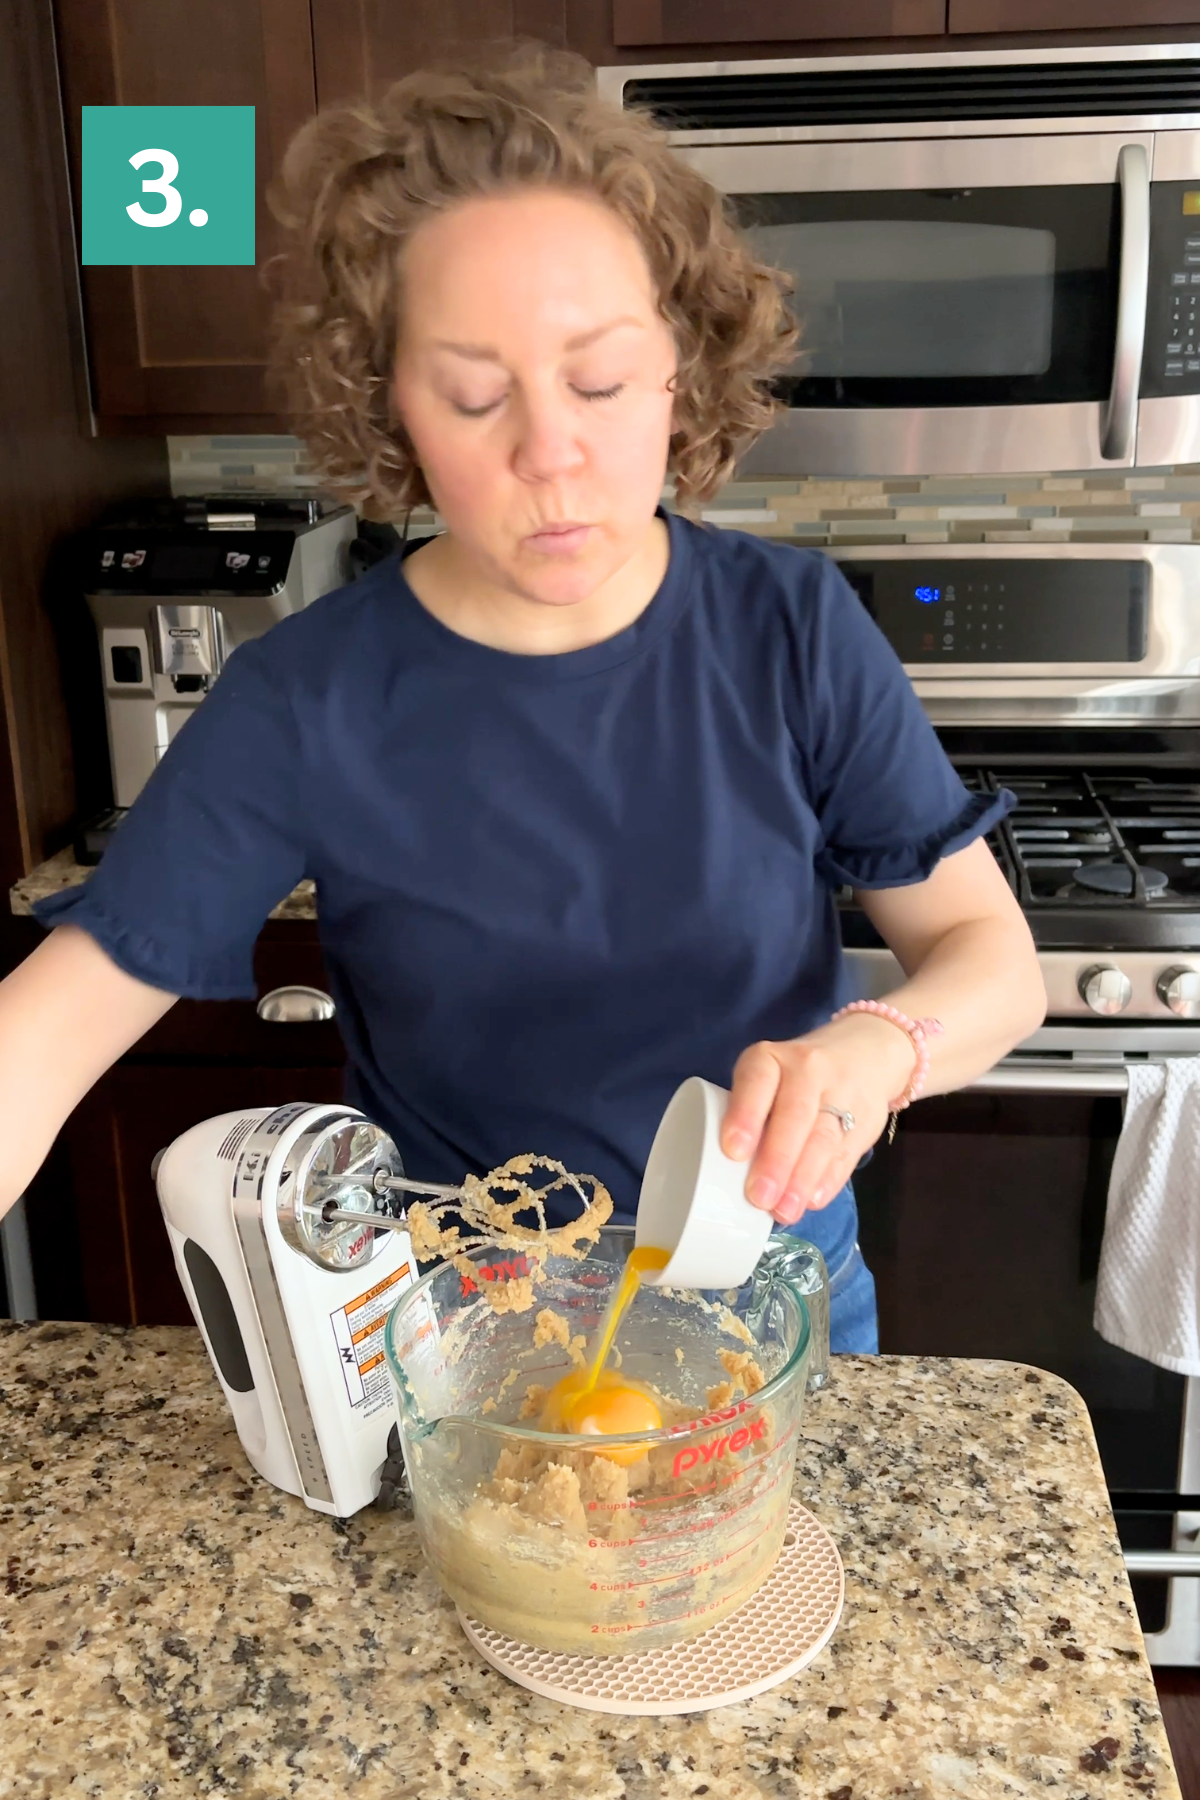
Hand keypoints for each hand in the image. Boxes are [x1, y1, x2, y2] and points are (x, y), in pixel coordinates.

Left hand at [720, 1013, 918, 1224]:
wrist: (864, 1052)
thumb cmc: (794, 1076)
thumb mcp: (768, 1077)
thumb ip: (753, 1113)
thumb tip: (733, 1172)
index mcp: (771, 1059)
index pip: (757, 1082)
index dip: (745, 1115)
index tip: (734, 1151)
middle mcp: (808, 1070)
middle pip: (794, 1116)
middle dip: (777, 1160)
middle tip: (760, 1197)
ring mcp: (841, 1094)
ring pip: (823, 1138)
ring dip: (802, 1178)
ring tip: (785, 1210)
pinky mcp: (866, 1120)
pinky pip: (846, 1153)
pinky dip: (829, 1180)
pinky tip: (814, 1200)